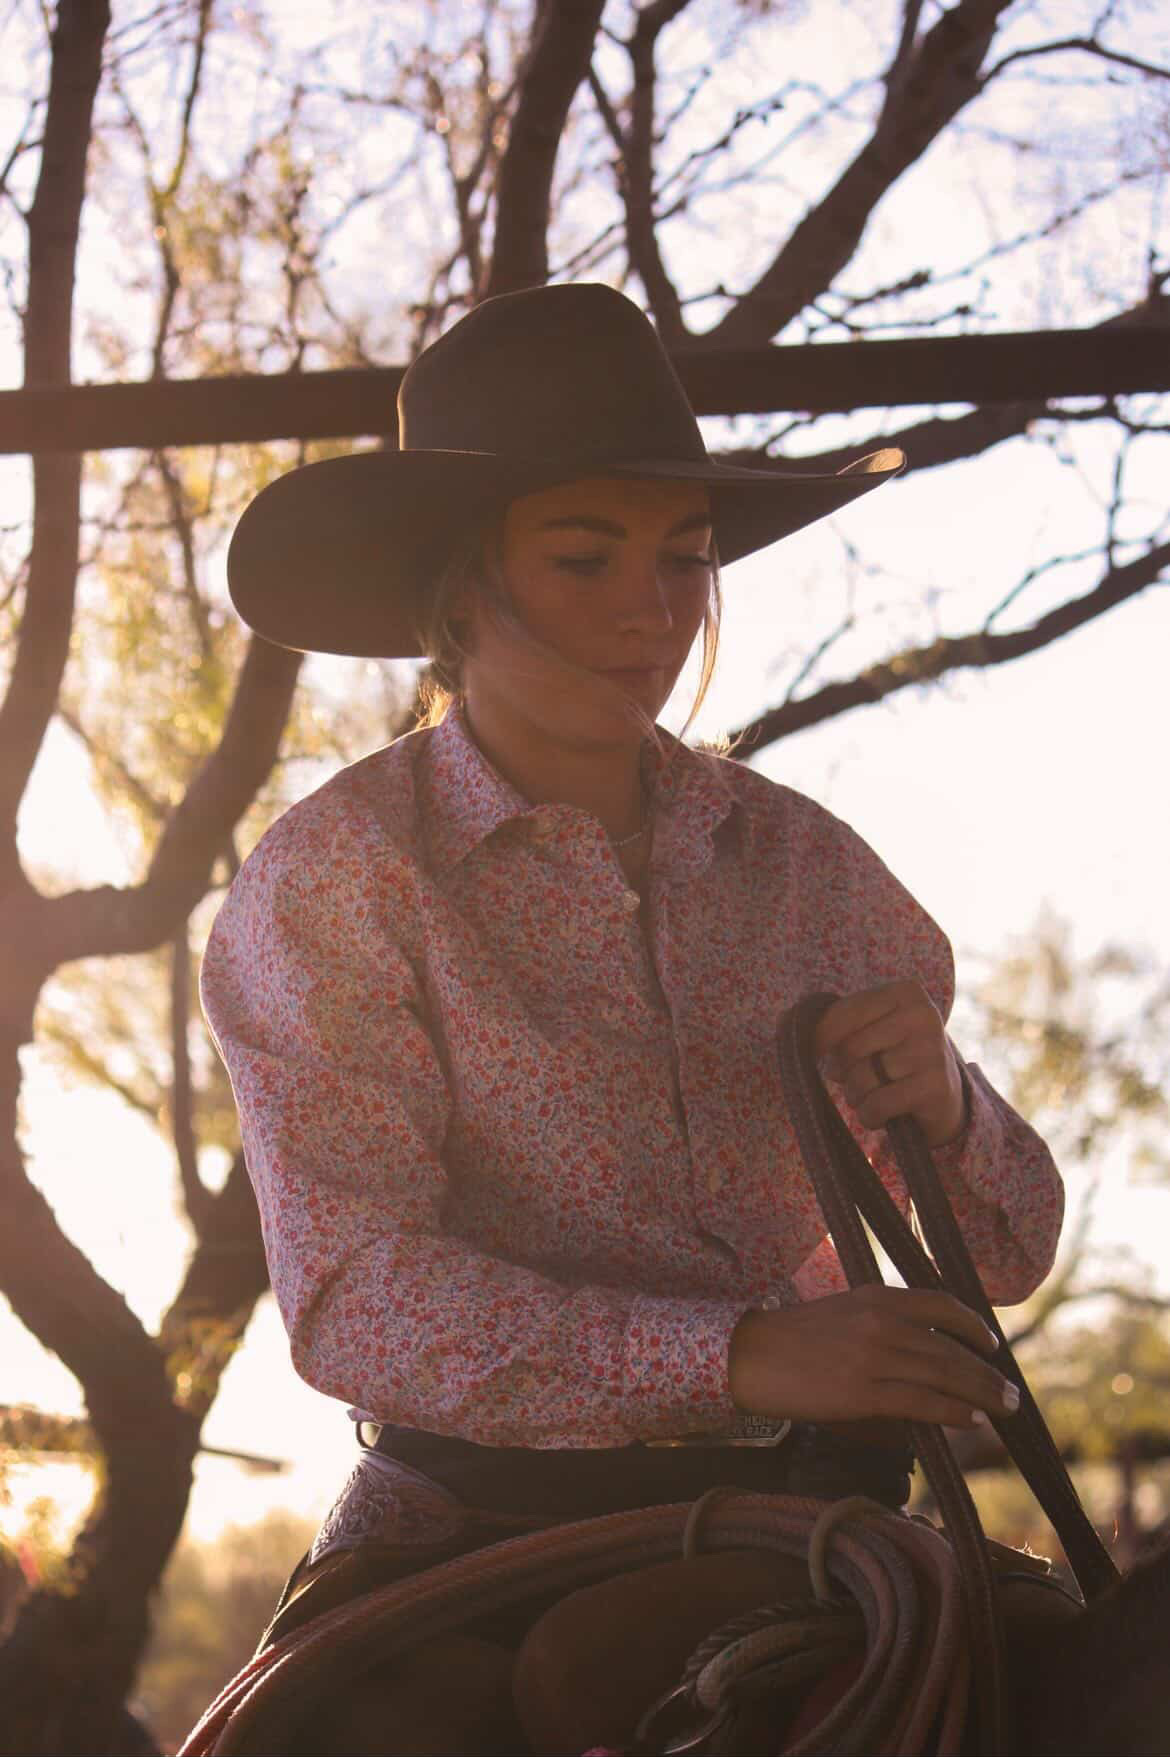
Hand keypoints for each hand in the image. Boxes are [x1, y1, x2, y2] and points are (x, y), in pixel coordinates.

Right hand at [728, 1287, 1017, 1429]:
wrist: (752, 1355)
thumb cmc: (794, 1338)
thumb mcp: (844, 1313)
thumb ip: (882, 1323)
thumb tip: (924, 1350)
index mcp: (877, 1296)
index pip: (942, 1304)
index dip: (974, 1326)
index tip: (991, 1345)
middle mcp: (882, 1322)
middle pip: (951, 1348)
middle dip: (988, 1373)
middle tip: (1013, 1393)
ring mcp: (874, 1357)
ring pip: (944, 1375)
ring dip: (982, 1395)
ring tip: (1005, 1409)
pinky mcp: (863, 1392)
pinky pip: (922, 1402)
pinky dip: (954, 1412)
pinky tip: (972, 1422)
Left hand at [814, 979, 966, 1146]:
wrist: (943, 1096)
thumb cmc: (893, 1056)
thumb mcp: (869, 1029)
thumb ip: (832, 1021)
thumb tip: (784, 1020)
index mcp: (905, 991)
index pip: (843, 1014)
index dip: (820, 1038)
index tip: (814, 1053)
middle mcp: (923, 1015)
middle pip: (850, 1049)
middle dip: (844, 1071)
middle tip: (857, 1078)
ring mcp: (932, 1051)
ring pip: (862, 1079)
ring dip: (858, 1096)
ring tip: (875, 1093)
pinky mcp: (935, 1087)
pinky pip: (878, 1105)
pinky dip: (871, 1116)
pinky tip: (883, 1113)